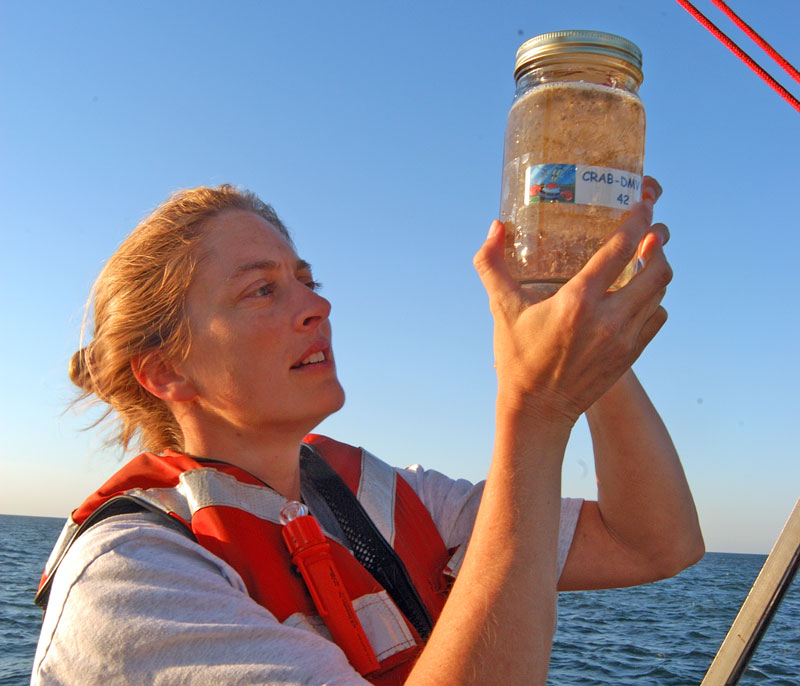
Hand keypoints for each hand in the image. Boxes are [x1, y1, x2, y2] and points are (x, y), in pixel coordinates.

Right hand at [474, 177, 671, 427]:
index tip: (644, 204)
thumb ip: (492, 264)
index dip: (638, 220)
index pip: (620, 248)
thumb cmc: (517, 357)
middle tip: (651, 230)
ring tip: (646, 256)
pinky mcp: (631, 354)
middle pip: (656, 268)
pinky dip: (654, 299)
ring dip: (657, 269)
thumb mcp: (501, 308)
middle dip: (658, 243)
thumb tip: (496, 227)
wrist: (538, 411)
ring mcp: (624, 338)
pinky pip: (657, 317)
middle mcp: (609, 318)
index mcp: (578, 301)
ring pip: (660, 292)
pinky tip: (640, 293)